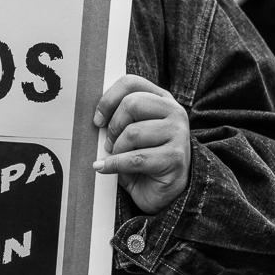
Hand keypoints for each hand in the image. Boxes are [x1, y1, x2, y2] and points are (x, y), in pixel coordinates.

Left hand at [93, 74, 191, 213]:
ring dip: (117, 149)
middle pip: (132, 104)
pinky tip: (105, 168)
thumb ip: (120, 120)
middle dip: (113, 126)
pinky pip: (135, 158)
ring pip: (133, 132)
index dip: (108, 98)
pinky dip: (114, 164)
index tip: (98, 119)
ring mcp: (178, 134)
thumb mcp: (133, 133)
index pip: (131, 83)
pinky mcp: (175, 157)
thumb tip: (96, 118)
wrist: (168, 192)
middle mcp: (174, 112)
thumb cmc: (146, 159)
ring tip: (116, 157)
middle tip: (109, 142)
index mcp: (162, 100)